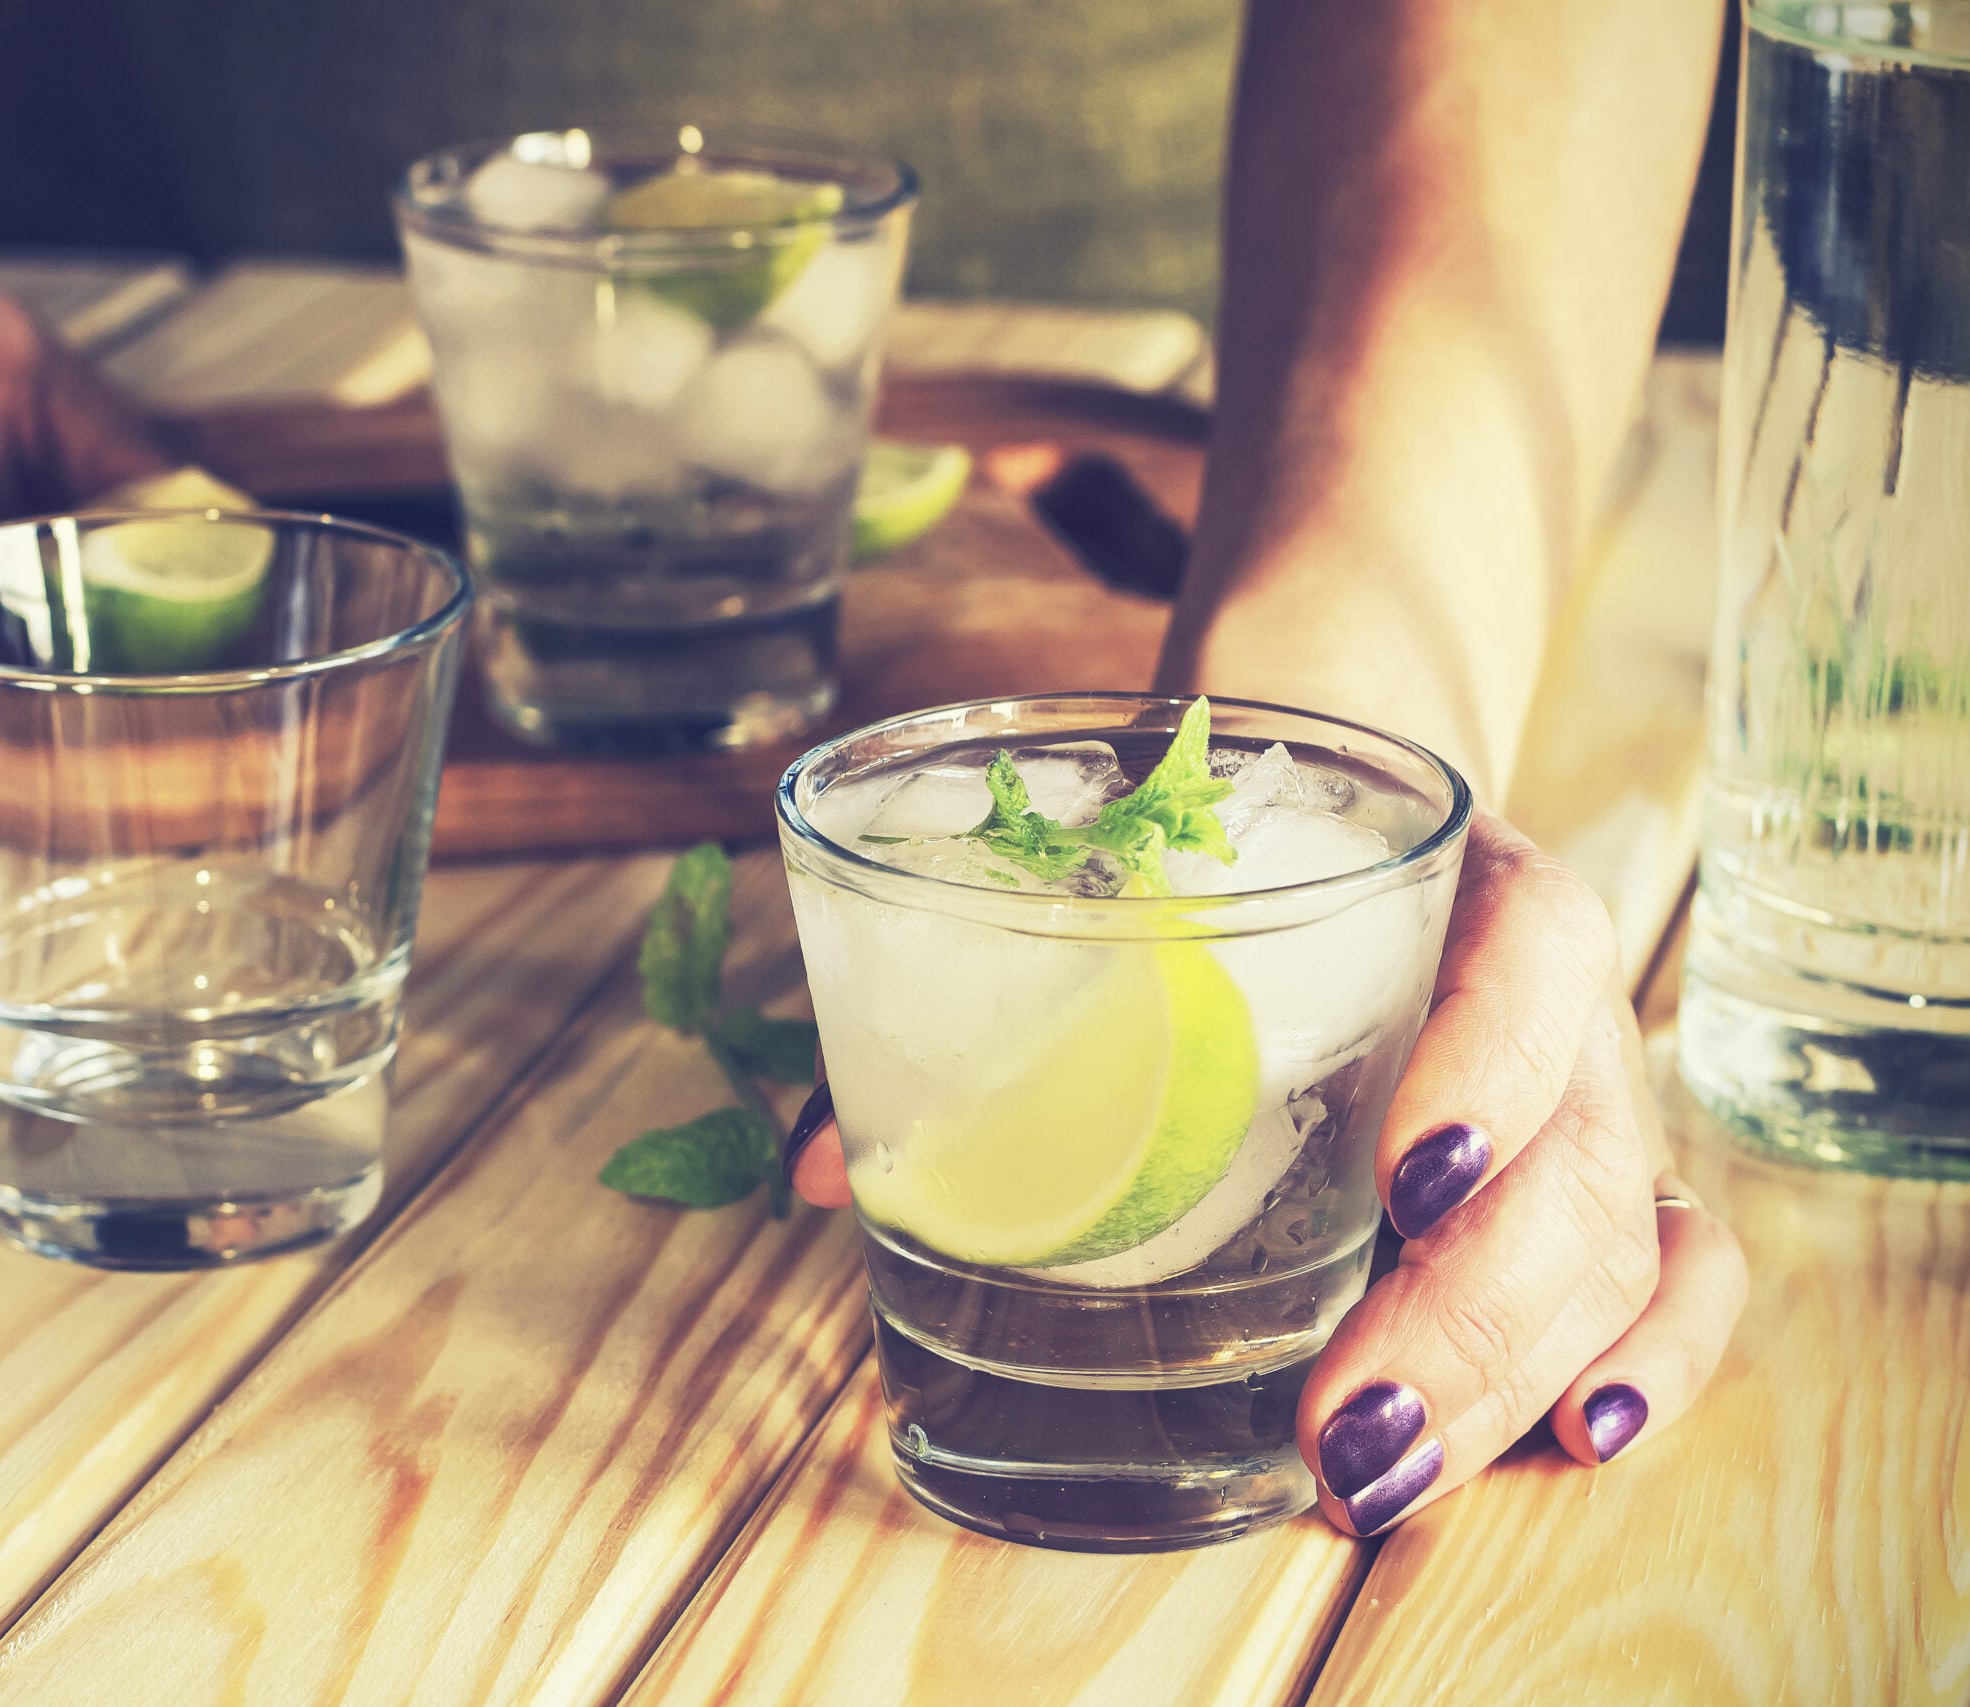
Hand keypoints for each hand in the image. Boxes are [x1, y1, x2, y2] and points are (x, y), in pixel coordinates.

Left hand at [785, 813, 1746, 1533]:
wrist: (1323, 775)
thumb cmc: (1209, 844)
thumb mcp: (1118, 877)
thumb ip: (980, 1007)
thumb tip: (809, 1164)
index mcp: (1450, 875)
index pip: (1528, 952)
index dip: (1489, 1065)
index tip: (1402, 1182)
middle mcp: (1546, 990)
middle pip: (1575, 1152)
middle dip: (1464, 1318)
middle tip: (1338, 1432)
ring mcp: (1588, 1089)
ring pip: (1619, 1240)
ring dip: (1512, 1377)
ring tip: (1378, 1479)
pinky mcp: (1597, 1173)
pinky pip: (1671, 1267)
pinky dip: (1654, 1355)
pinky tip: (1583, 1441)